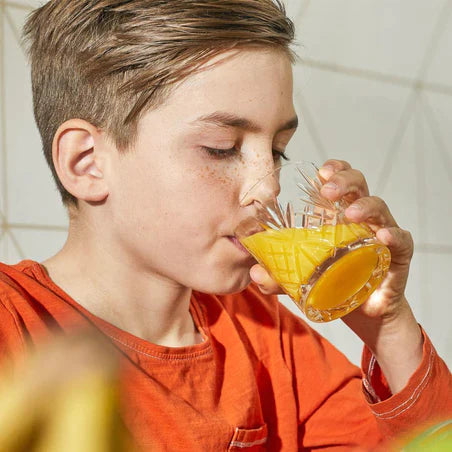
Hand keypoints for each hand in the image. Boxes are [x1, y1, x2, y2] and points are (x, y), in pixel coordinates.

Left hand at [249, 159, 422, 391]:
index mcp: (336, 217)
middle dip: (345, 181)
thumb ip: (278, 276)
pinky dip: (395, 236)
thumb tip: (255, 274)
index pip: (339, 182)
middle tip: (327, 191)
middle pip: (359, 186)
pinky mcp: (397, 256)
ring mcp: (381, 234)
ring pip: (379, 207)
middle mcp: (361, 220)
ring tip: (350, 214)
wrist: (362, 314)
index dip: (334, 170)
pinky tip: (383, 237)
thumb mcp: (301, 280)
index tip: (320, 172)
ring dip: (365, 206)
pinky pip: (402, 240)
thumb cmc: (332, 285)